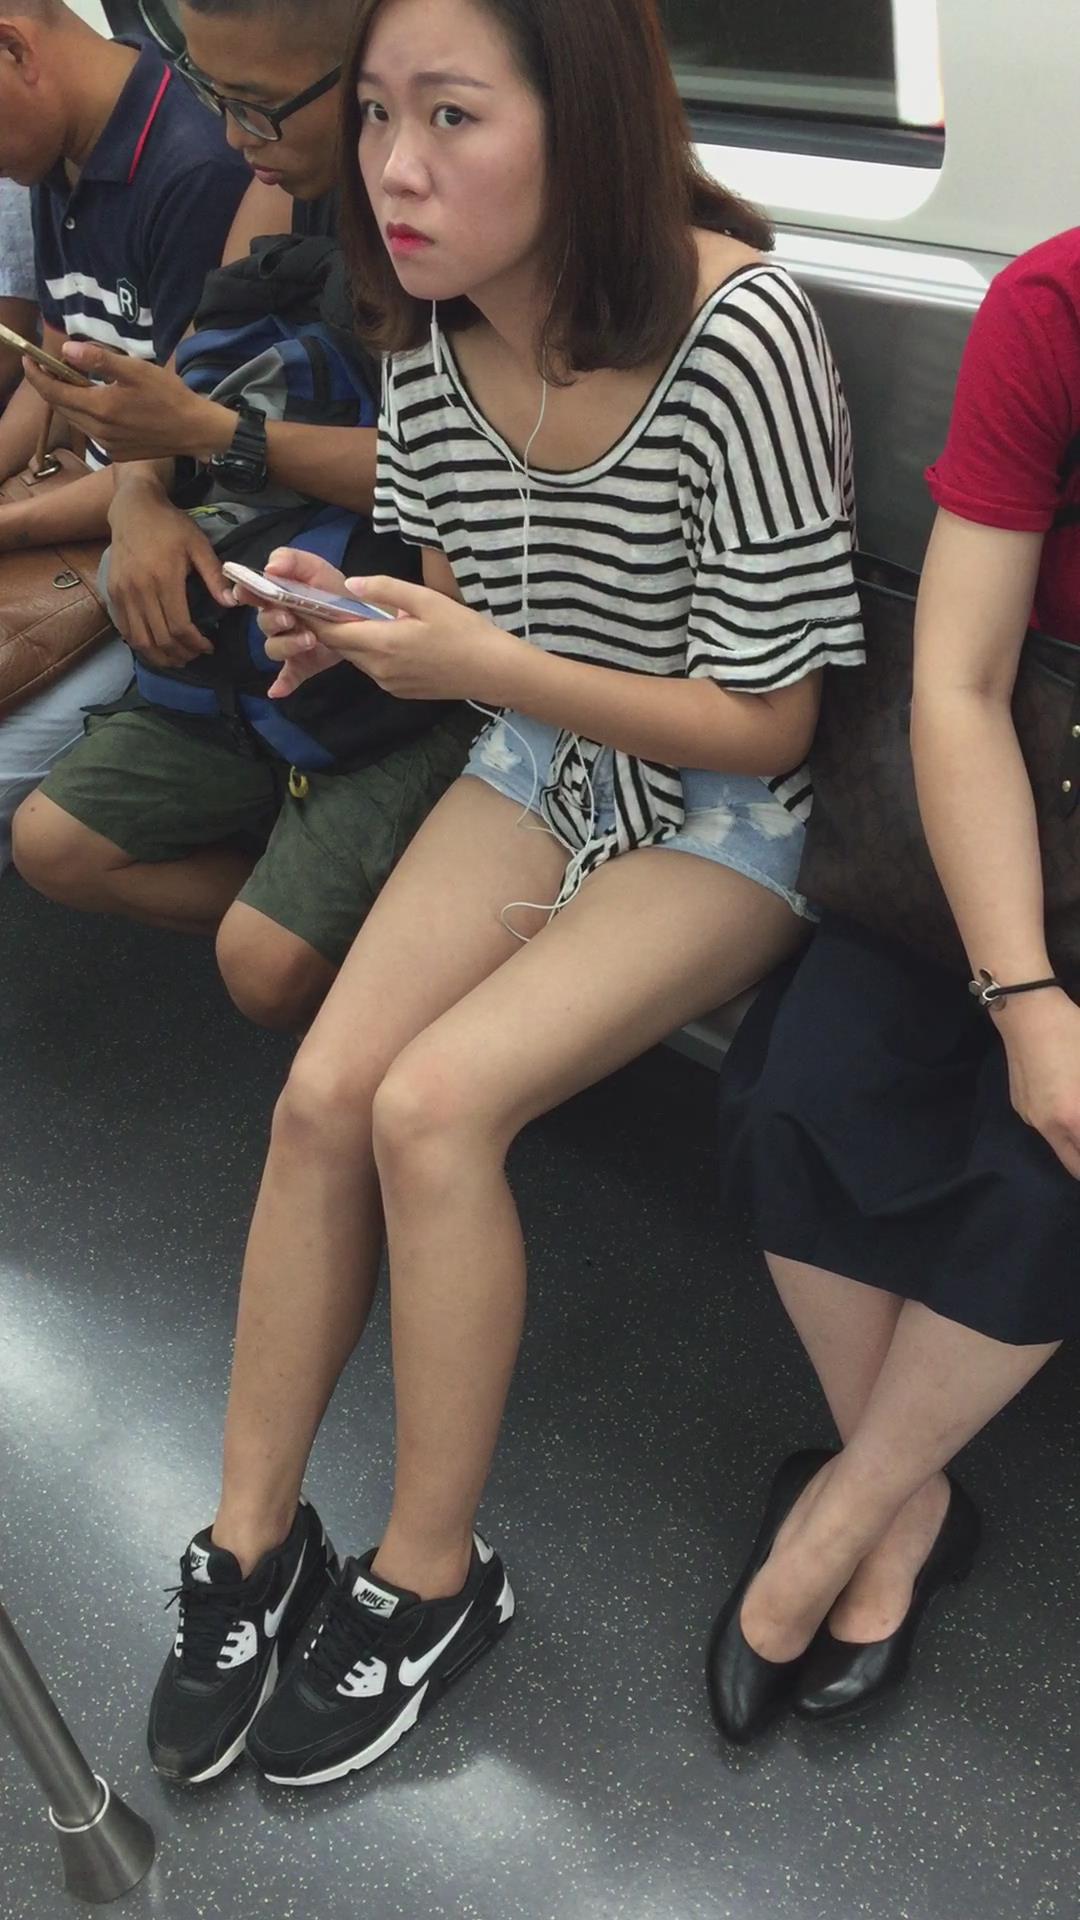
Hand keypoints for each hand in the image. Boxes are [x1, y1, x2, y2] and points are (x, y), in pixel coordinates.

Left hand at [21, 346, 234, 463]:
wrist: (195, 431)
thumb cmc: (169, 395)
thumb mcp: (135, 369)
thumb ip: (99, 360)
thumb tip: (66, 350)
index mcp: (100, 407)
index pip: (54, 391)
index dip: (37, 375)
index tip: (29, 358)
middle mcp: (98, 431)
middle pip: (61, 406)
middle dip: (50, 385)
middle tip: (49, 365)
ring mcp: (106, 446)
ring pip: (75, 420)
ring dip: (69, 400)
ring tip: (73, 381)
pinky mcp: (116, 454)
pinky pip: (91, 432)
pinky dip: (86, 415)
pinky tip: (98, 403)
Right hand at [107, 481, 229, 666]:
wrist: (133, 508)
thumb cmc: (171, 526)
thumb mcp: (199, 545)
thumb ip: (214, 576)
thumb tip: (232, 603)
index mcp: (164, 578)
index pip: (180, 626)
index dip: (196, 644)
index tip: (209, 647)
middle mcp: (139, 589)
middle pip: (160, 638)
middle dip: (181, 654)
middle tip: (195, 656)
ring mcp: (123, 593)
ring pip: (140, 640)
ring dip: (160, 656)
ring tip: (178, 657)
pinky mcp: (112, 593)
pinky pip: (126, 630)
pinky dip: (142, 644)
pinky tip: (156, 646)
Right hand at [236, 548, 350, 693]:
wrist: (362, 615)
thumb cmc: (332, 589)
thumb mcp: (315, 568)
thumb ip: (292, 560)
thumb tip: (270, 567)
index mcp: (276, 596)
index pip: (251, 594)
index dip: (244, 593)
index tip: (244, 593)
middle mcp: (277, 622)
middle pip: (263, 623)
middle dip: (274, 620)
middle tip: (291, 618)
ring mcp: (288, 645)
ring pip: (274, 648)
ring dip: (287, 645)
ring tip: (310, 640)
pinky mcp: (301, 664)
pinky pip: (287, 676)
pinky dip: (282, 684)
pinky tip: (277, 691)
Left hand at [261, 570, 526, 703]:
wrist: (493, 672)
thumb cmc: (464, 632)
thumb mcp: (426, 600)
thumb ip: (385, 590)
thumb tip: (351, 585)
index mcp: (382, 643)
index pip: (331, 632)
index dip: (311, 617)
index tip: (297, 601)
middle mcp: (378, 669)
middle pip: (341, 647)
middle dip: (326, 627)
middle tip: (316, 604)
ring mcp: (388, 684)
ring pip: (357, 658)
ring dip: (350, 639)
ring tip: (350, 617)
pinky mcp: (399, 691)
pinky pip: (375, 668)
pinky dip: (370, 652)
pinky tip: (383, 637)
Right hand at [1000, 988, 1079, 1177]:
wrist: (1027, 1012)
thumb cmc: (1072, 1032)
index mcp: (1072, 1118)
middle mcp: (1047, 1126)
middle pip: (1074, 1165)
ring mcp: (1030, 1117)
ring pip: (1059, 1146)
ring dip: (1076, 1143)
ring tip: (1079, 1118)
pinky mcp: (1019, 1105)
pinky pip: (1045, 1126)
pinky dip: (1062, 1125)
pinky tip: (1067, 1100)